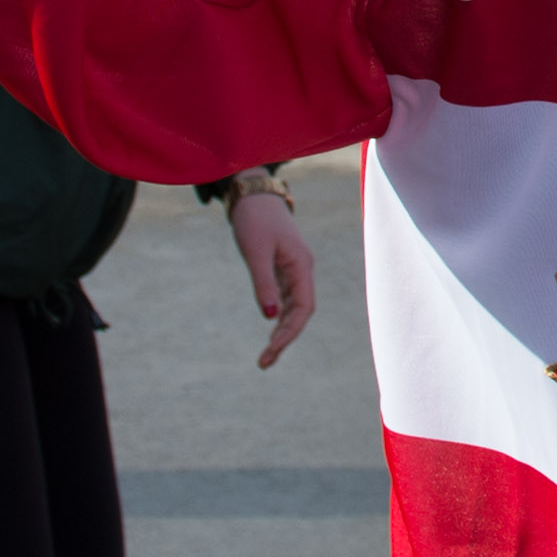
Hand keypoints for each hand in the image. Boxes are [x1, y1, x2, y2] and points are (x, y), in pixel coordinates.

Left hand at [226, 192, 316, 368]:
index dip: (291, 332)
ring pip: (295, 308)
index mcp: (301, 266)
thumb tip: (271, 317)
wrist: (253, 195)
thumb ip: (264, 283)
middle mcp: (302, 270)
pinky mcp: (283, 268)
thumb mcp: (255, 251)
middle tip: (264, 362)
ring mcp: (294, 270)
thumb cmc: (254, 220)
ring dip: (282, 331)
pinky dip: (279, 317)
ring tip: (266, 355)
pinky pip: (286, 299)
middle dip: (286, 338)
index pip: (304, 308)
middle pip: (301, 312)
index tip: (272, 350)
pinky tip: (271, 330)